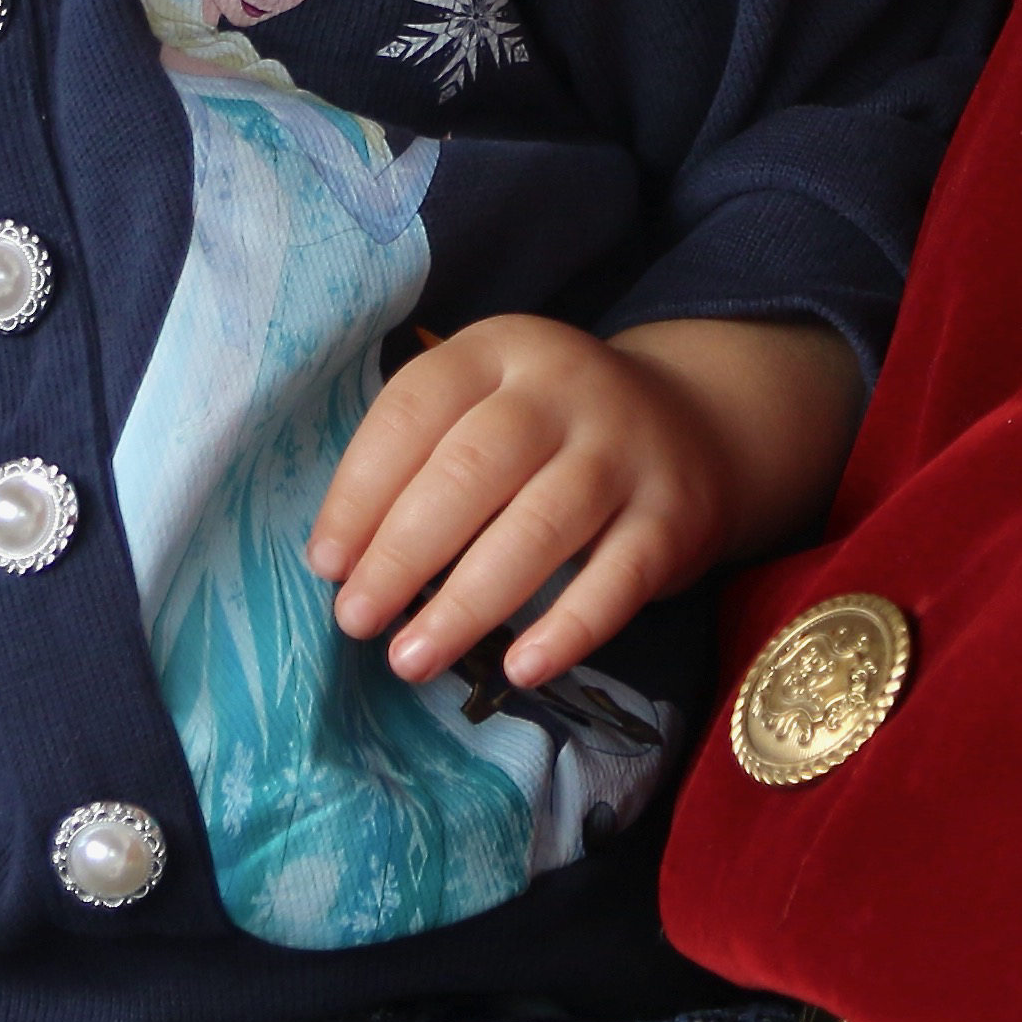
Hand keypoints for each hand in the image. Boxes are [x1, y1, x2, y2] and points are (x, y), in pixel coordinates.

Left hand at [307, 314, 859, 689]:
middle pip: (473, 468)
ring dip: (466, 603)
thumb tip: (343, 563)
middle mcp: (565, 388)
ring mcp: (625, 450)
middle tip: (356, 620)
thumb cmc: (549, 431)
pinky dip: (567, 629)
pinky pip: (617, 580)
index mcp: (498, 351)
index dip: (361, 489)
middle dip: (402, 552)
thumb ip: (421, 459)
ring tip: (411, 660)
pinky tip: (520, 671)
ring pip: (539, 527)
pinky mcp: (672, 516)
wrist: (694, 426)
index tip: (326, 563)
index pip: (416, 408)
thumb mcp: (487, 405)